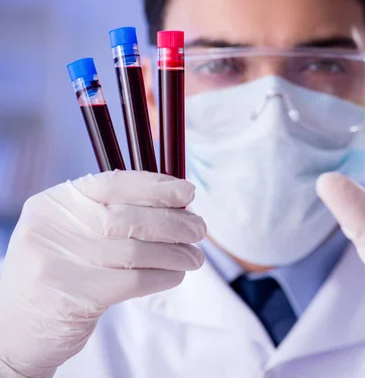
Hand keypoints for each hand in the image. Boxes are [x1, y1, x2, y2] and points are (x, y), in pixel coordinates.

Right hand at [0, 171, 205, 377]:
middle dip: (174, 223)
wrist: (17, 328)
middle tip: (199, 230)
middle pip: (130, 217)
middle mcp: (52, 227)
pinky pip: (134, 281)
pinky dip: (163, 276)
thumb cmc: (61, 272)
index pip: (114, 183)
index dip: (156, 186)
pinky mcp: (73, 297)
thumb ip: (116, 214)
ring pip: (137, 251)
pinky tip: (175, 276)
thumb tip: (179, 204)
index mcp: (55, 203)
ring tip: (194, 257)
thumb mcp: (74, 233)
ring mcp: (59, 262)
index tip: (187, 192)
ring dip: (176, 253)